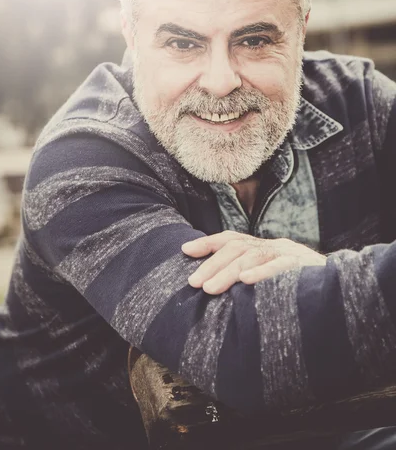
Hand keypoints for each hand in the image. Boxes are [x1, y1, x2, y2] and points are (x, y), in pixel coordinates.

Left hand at [182, 231, 325, 294]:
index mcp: (265, 248)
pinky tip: (246, 281)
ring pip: (254, 256)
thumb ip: (249, 277)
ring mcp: (290, 254)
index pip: (233, 239)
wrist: (343, 290)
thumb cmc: (299, 288)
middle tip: (193, 283)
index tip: (185, 250)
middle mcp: (275, 246)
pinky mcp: (304, 267)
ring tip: (209, 289)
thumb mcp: (272, 278)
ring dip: (228, 272)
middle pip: (238, 247)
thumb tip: (212, 286)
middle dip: (212, 264)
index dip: (208, 243)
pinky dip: (263, 273)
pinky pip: (282, 266)